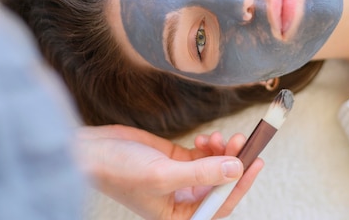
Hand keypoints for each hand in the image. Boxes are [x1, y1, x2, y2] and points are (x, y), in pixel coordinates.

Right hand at [75, 125, 262, 218]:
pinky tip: (205, 138)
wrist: (92, 151)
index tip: (256, 162)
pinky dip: (208, 145)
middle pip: (221, 183)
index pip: (220, 205)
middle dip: (233, 162)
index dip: (241, 185)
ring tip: (218, 137)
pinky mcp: (174, 159)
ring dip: (220, 151)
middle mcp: (182, 200)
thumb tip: (236, 169)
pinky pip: (202, 154)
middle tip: (242, 140)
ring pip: (213, 166)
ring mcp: (180, 178)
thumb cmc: (119, 172)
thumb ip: (203, 172)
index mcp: (179, 216)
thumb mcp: (163, 175)